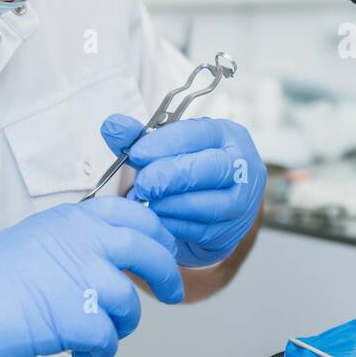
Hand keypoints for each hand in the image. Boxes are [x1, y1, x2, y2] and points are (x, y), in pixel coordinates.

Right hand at [0, 198, 182, 356]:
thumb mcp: (27, 242)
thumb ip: (69, 243)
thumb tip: (104, 254)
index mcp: (67, 220)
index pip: (133, 215)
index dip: (156, 235)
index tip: (164, 250)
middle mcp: (78, 241)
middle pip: (148, 250)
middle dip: (166, 274)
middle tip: (172, 292)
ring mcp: (78, 276)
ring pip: (130, 301)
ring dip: (122, 324)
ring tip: (99, 334)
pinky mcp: (73, 317)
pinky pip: (108, 338)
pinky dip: (99, 352)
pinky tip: (80, 354)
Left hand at [101, 116, 266, 267]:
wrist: (214, 210)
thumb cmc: (188, 170)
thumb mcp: (166, 149)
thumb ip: (138, 138)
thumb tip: (112, 125)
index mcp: (228, 135)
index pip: (199, 133)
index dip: (165, 143)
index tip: (136, 153)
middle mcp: (243, 166)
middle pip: (208, 169)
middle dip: (168, 177)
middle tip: (141, 184)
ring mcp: (242, 201)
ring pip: (204, 204)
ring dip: (167, 204)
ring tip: (145, 201)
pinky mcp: (231, 231)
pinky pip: (198, 230)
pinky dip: (172, 224)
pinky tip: (157, 218)